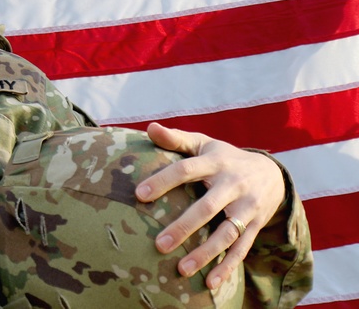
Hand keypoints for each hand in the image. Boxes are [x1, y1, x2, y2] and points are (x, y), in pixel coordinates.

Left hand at [135, 122, 285, 288]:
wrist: (272, 173)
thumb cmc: (224, 158)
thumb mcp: (203, 143)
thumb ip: (176, 138)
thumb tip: (150, 127)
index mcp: (215, 162)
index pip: (186, 170)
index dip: (163, 181)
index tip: (139, 195)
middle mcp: (233, 185)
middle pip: (207, 208)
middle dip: (184, 227)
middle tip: (159, 244)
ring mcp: (247, 208)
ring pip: (226, 234)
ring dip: (205, 253)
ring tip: (181, 269)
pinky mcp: (255, 226)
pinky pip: (241, 249)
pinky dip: (227, 268)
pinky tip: (210, 284)